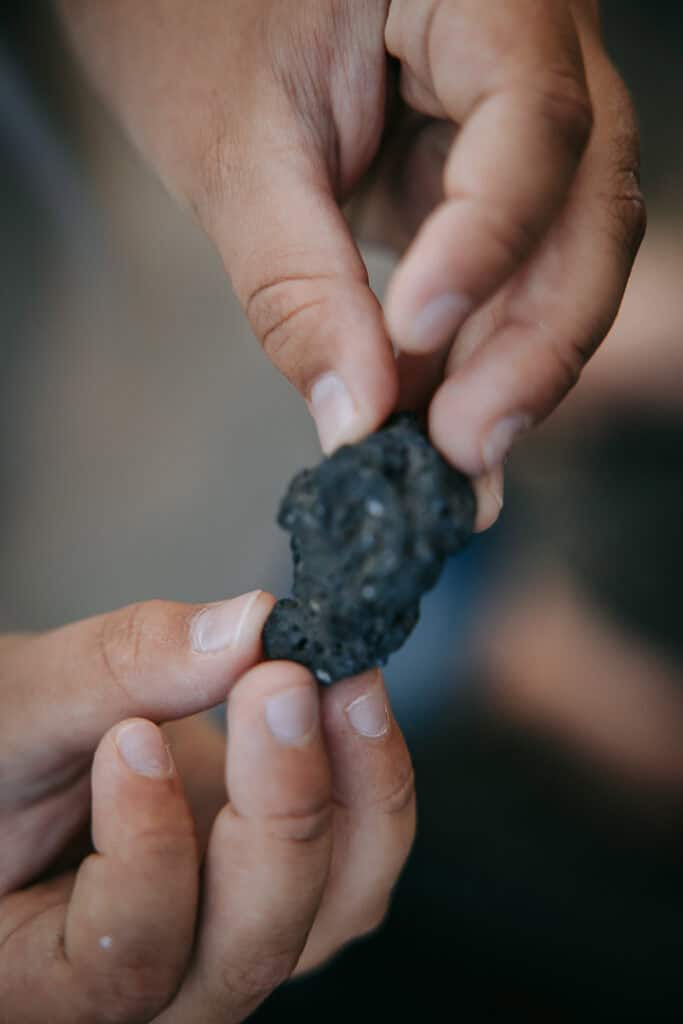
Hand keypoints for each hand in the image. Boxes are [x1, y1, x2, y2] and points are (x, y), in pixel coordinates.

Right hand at [0, 594, 413, 1021]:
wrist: (24, 742)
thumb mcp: (17, 706)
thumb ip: (114, 670)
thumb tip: (246, 627)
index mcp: (44, 979)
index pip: (121, 963)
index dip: (148, 854)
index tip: (135, 737)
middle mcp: (154, 988)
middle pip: (249, 948)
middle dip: (281, 809)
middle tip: (281, 684)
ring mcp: (230, 937)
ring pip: (332, 913)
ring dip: (354, 792)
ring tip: (342, 683)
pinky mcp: (282, 884)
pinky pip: (357, 862)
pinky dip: (369, 781)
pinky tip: (350, 698)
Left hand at [57, 0, 643, 529]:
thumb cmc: (190, 20)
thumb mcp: (233, 146)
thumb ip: (294, 282)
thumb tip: (353, 421)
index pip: (534, 122)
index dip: (486, 242)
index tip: (411, 339)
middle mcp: (535, 51)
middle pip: (587, 206)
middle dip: (532, 343)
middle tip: (464, 449)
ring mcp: (517, 120)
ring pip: (565, 254)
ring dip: (508, 364)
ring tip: (444, 454)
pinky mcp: (481, 179)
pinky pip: (509, 273)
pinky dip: (474, 351)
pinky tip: (435, 416)